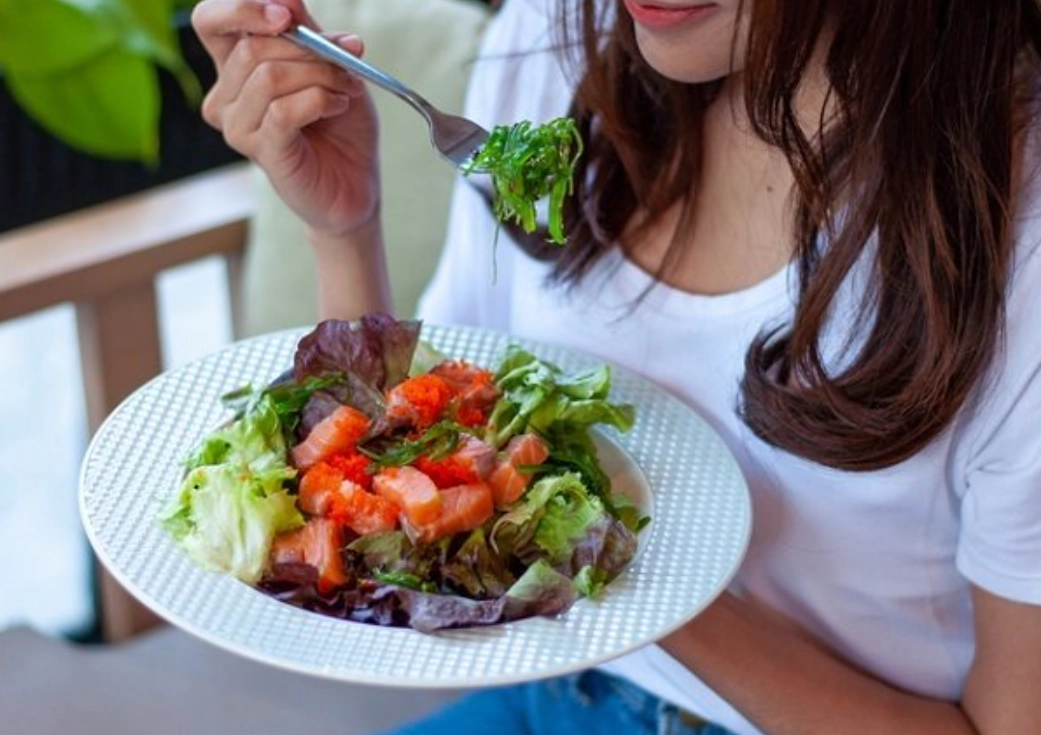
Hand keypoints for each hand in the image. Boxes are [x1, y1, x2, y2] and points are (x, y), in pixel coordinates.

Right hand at [192, 0, 380, 237]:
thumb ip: (307, 32)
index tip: (288, 13)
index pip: (210, 21)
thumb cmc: (341, 127)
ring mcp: (239, 127)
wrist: (356, 184)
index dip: (242, 8)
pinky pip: (283, 110)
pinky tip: (338, 107)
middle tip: (348, 60)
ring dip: (321, 75)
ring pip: (269, 75)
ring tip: (345, 91)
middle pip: (252, 45)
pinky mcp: (262, 151)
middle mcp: (227, 97)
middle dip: (310, 47)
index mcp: (235, 68)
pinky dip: (319, 100)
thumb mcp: (330, 66)